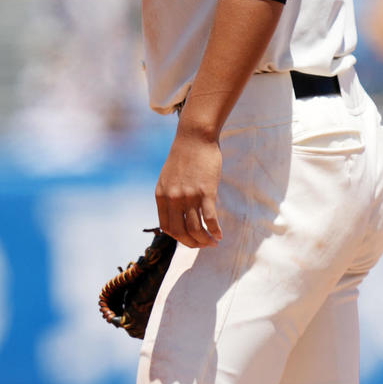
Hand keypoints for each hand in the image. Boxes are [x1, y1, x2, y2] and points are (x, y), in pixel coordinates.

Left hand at [155, 123, 222, 248]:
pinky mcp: (206, 192)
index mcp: (161, 196)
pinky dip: (215, 229)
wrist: (195, 138)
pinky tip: (220, 234)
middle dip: (192, 243)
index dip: (178, 238)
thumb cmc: (184, 156)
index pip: (167, 227)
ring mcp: (189, 196)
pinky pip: (210, 218)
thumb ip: (170, 195)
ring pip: (196, 228)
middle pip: (181, 232)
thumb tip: (178, 213)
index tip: (188, 240)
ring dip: (205, 240)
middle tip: (202, 246)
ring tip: (213, 242)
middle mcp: (173, 199)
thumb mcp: (168, 178)